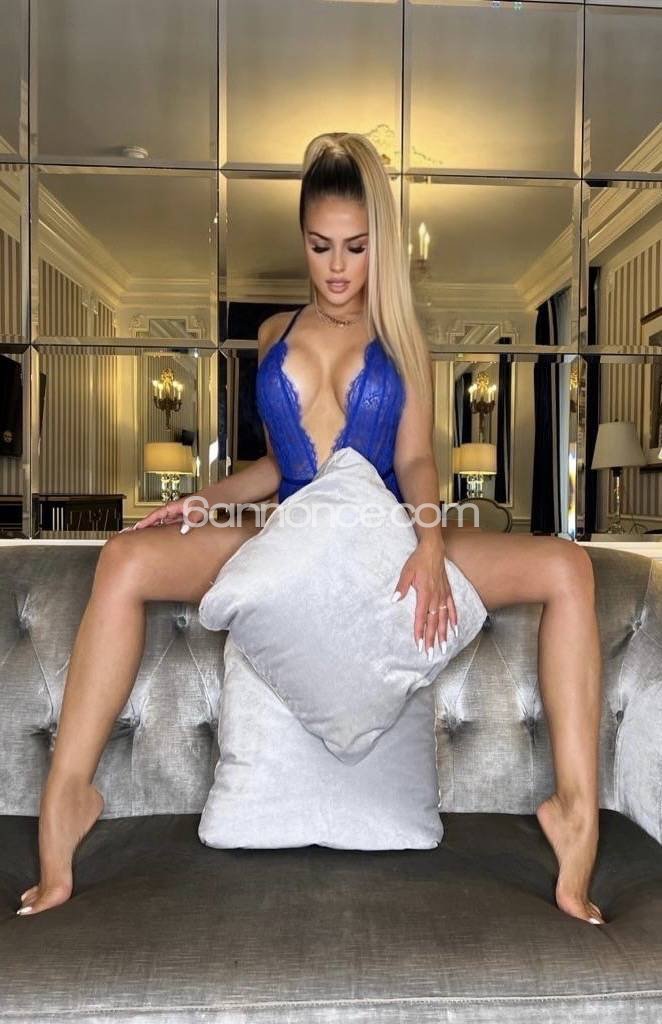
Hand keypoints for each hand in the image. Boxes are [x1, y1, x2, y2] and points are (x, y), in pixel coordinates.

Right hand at [123, 497, 205, 532]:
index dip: (145, 522)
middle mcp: (177, 509)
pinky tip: (171, 538)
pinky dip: (171, 532)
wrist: (220, 496)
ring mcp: (182, 514)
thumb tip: (183, 530)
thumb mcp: (199, 509)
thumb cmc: (209, 498)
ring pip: (167, 524)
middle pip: (159, 520)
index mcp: (175, 506)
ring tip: (151, 539)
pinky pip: (175, 526)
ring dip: (160, 530)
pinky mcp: (188, 518)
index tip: (136, 528)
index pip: (155, 514)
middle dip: (149, 527)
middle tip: (139, 536)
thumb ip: (190, 520)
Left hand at [391, 541, 458, 658]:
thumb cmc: (417, 561)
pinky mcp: (448, 591)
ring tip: (443, 647)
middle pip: (433, 622)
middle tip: (430, 654)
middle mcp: (436, 597)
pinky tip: (455, 630)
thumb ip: (401, 587)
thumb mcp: (406, 572)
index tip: (419, 645)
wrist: (432, 549)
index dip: (420, 632)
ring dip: (443, 633)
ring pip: (444, 618)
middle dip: (431, 639)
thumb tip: (394, 600)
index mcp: (425, 594)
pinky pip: (452, 608)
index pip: (421, 618)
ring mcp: (443, 595)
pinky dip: (454, 619)